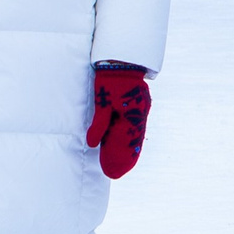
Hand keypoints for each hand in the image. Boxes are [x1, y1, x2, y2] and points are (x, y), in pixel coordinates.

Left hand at [87, 64, 151, 179]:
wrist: (121, 62)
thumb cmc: (109, 82)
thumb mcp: (102, 104)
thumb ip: (99, 125)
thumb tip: (92, 144)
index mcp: (132, 115)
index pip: (128, 143)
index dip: (121, 159)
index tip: (114, 172)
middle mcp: (140, 114)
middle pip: (134, 141)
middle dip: (126, 157)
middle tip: (118, 172)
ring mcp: (141, 109)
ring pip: (136, 134)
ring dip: (129, 148)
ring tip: (124, 162)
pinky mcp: (139, 105)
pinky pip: (136, 125)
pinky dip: (131, 136)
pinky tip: (128, 143)